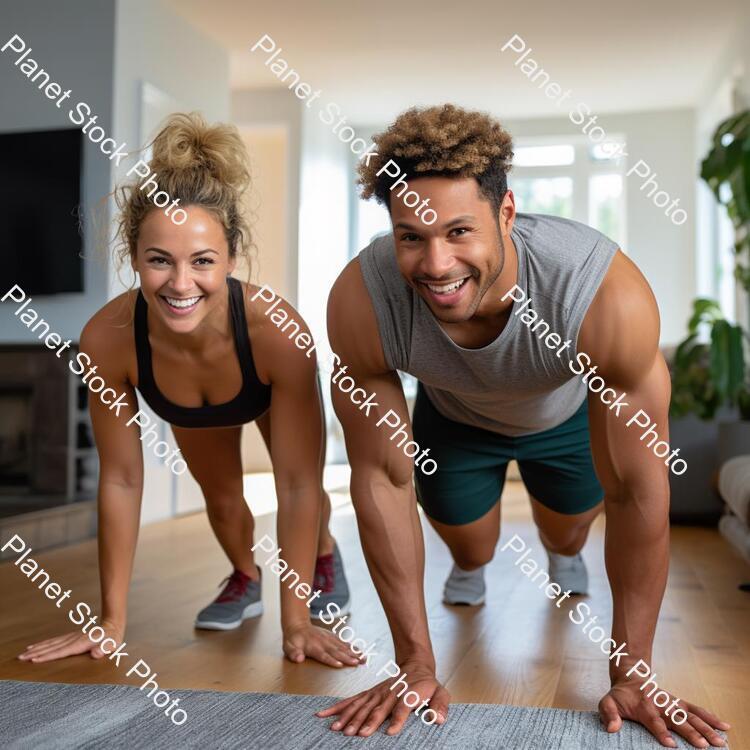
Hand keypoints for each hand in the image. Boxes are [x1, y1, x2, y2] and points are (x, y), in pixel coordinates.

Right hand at [18, 619, 124, 663]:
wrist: (113, 625)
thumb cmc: (112, 638)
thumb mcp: (112, 644)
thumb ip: (104, 649)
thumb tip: (96, 654)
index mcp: (81, 643)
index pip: (62, 651)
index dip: (48, 656)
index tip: (35, 660)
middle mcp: (73, 639)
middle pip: (52, 647)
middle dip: (36, 653)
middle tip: (21, 658)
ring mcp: (71, 637)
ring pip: (51, 643)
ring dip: (37, 648)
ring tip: (24, 653)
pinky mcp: (71, 638)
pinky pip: (54, 641)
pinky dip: (43, 644)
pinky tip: (36, 646)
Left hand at [282, 622, 362, 667]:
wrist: (298, 625)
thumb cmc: (293, 639)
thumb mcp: (288, 647)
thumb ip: (294, 653)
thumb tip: (299, 659)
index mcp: (313, 647)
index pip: (324, 655)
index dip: (332, 660)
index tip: (340, 665)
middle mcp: (324, 642)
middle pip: (337, 651)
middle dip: (348, 657)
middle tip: (359, 662)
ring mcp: (329, 639)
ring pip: (343, 647)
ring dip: (354, 653)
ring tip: (363, 658)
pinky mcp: (332, 637)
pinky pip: (344, 642)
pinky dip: (352, 647)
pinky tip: (360, 651)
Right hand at [315, 660, 448, 736]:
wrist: (416, 666)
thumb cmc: (428, 684)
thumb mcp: (441, 692)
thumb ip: (441, 705)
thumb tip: (439, 719)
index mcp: (408, 694)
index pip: (402, 707)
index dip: (397, 718)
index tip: (390, 731)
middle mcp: (389, 693)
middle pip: (377, 708)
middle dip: (366, 721)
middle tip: (356, 734)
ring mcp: (377, 693)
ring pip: (361, 704)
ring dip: (349, 716)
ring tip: (337, 728)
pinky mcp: (369, 693)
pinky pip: (353, 700)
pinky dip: (339, 707)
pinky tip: (326, 714)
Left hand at [599, 680, 729, 747]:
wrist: (630, 677)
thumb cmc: (620, 696)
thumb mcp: (607, 702)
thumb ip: (608, 714)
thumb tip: (612, 728)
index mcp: (643, 706)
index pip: (653, 720)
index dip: (661, 731)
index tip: (670, 744)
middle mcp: (660, 704)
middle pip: (677, 719)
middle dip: (690, 732)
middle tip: (703, 746)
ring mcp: (672, 703)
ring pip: (691, 715)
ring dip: (705, 727)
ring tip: (719, 741)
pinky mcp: (679, 702)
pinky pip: (696, 709)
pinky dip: (710, 717)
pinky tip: (724, 726)